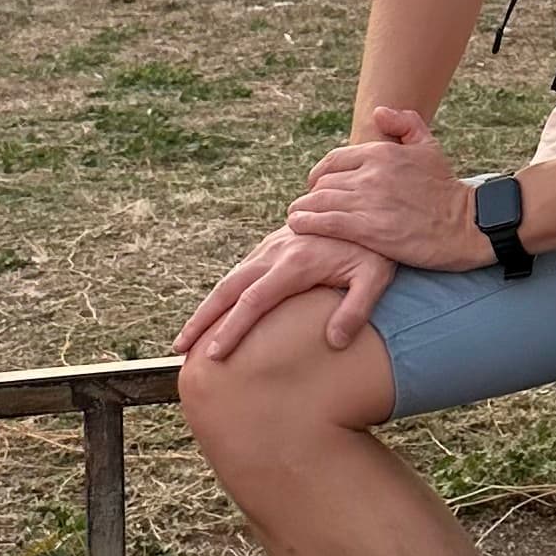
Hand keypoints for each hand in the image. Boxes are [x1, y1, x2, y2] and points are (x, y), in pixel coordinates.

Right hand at [174, 221, 395, 361]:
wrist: (369, 200)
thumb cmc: (377, 246)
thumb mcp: (376, 276)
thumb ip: (356, 308)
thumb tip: (335, 342)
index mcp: (295, 263)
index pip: (254, 301)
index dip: (231, 329)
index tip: (212, 355)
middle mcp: (276, 252)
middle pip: (228, 289)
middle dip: (201, 319)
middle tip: (178, 348)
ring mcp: (272, 246)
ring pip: (231, 279)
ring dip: (208, 307)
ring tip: (189, 336)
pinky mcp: (275, 243)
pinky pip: (242, 271)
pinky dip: (224, 293)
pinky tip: (219, 310)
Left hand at [289, 99, 485, 273]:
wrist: (464, 225)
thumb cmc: (446, 189)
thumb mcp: (429, 147)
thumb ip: (405, 124)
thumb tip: (377, 113)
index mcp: (381, 152)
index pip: (334, 160)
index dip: (321, 174)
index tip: (317, 186)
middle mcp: (371, 173)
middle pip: (324, 182)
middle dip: (314, 194)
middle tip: (308, 206)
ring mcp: (367, 200)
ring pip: (320, 201)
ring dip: (304, 209)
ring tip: (296, 217)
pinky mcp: (367, 228)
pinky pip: (325, 222)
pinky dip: (307, 222)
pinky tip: (298, 225)